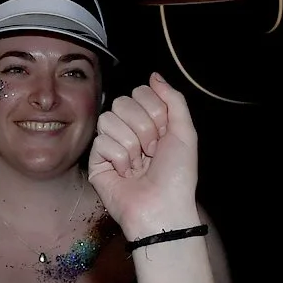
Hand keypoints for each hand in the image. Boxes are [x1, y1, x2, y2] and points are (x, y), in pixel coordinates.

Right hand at [87, 74, 200, 239]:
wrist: (162, 207)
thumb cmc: (177, 176)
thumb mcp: (185, 132)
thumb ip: (173, 99)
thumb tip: (154, 75)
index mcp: (151, 122)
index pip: (140, 92)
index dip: (155, 111)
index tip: (165, 135)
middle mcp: (129, 130)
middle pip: (122, 102)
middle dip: (143, 128)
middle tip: (152, 152)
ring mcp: (111, 145)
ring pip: (109, 119)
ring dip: (131, 144)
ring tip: (139, 165)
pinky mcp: (97, 161)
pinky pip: (102, 142)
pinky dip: (119, 159)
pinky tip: (126, 174)